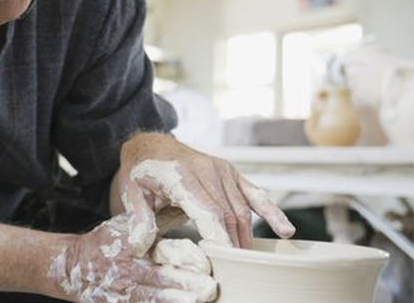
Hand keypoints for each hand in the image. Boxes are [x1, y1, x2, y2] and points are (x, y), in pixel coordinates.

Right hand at [48, 215, 217, 302]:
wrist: (70, 266)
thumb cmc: (105, 244)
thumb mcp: (127, 225)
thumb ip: (159, 220)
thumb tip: (190, 207)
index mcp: (131, 243)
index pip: (160, 247)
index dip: (183, 255)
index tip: (204, 261)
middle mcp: (126, 266)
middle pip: (158, 274)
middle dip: (184, 281)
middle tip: (208, 286)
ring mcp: (120, 288)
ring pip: (150, 296)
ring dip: (173, 299)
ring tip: (194, 301)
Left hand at [115, 133, 295, 253]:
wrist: (151, 145)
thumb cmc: (140, 171)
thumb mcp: (130, 193)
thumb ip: (138, 220)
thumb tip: (140, 247)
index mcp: (182, 176)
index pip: (209, 212)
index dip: (220, 238)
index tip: (226, 260)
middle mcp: (207, 170)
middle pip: (229, 215)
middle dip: (234, 244)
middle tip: (237, 270)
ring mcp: (222, 170)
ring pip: (242, 209)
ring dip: (247, 237)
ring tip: (250, 262)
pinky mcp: (231, 172)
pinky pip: (255, 195)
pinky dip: (271, 213)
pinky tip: (285, 231)